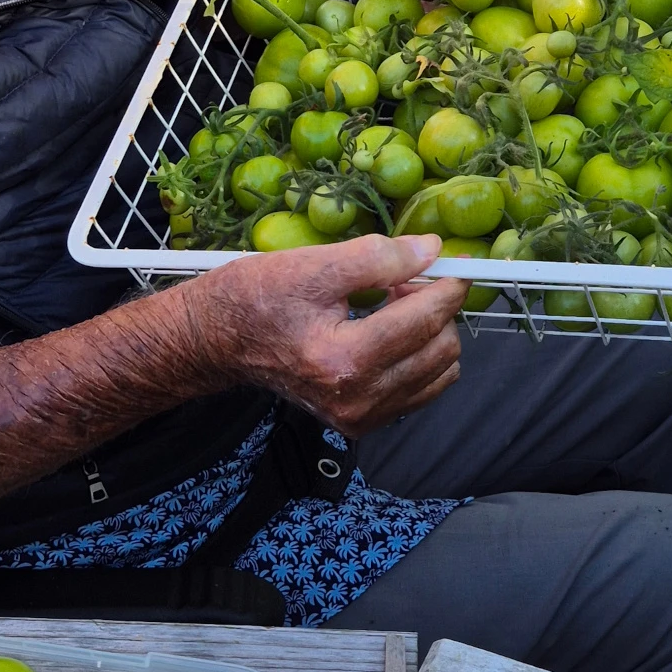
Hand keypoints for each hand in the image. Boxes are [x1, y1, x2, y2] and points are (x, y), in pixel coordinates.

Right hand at [177, 233, 463, 437]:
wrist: (218, 340)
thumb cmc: (256, 297)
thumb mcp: (311, 265)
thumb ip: (378, 257)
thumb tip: (431, 249)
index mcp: (342, 359)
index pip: (423, 321)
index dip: (448, 286)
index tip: (454, 263)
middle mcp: (356, 398)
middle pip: (440, 349)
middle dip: (436, 308)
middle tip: (405, 282)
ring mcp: (359, 417)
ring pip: (440, 372)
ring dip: (432, 333)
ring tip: (395, 307)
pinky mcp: (360, 422)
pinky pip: (422, 390)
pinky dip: (421, 357)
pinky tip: (391, 334)